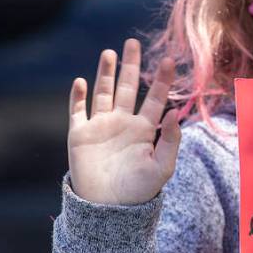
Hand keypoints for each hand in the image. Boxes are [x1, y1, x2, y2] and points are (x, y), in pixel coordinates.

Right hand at [68, 38, 179, 205]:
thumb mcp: (162, 166)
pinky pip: (78, 111)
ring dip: (105, 73)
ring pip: (103, 93)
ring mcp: (100, 127)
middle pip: (126, 87)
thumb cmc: (139, 191)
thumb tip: (174, 111)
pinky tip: (81, 81)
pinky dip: (78, 96)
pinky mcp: (80, 135)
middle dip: (130, 66)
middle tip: (132, 42)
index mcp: (144, 130)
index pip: (154, 98)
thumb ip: (170, 139)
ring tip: (110, 52)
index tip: (168, 59)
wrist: (109, 209)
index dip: (161, 80)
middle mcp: (122, 123)